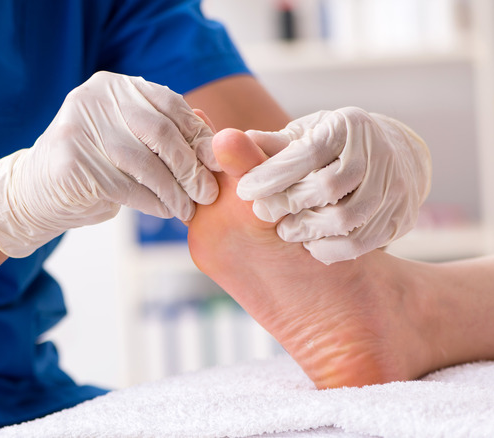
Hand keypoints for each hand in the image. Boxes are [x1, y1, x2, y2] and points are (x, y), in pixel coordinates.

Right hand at [0, 71, 218, 257]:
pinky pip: (127, 186)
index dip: (198, 135)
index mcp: (112, 86)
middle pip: (160, 131)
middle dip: (190, 166)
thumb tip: (217, 148)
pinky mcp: (72, 163)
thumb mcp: (128, 141)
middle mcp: (93, 100)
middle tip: (208, 192)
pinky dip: (153, 202)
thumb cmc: (93, 168)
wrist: (34, 193)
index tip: (217, 164)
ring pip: (145, 162)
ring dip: (174, 191)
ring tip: (188, 209)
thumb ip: (164, 137)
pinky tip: (165, 211)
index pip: (169, 104)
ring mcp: (79, 129)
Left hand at [236, 107, 431, 263]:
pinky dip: (330, 249)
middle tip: (263, 215)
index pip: (306, 153)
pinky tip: (311, 245)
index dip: (272, 175)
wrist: (397, 156)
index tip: (244, 191)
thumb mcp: (306, 134)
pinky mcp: (400, 216)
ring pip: (346, 218)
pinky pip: (361, 242)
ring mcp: (393, 185)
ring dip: (308, 230)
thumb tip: (224, 144)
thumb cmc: (334, 145)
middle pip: (328, 187)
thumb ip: (271, 144)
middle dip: (289, 204)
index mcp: (348, 125)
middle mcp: (376, 151)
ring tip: (286, 231)